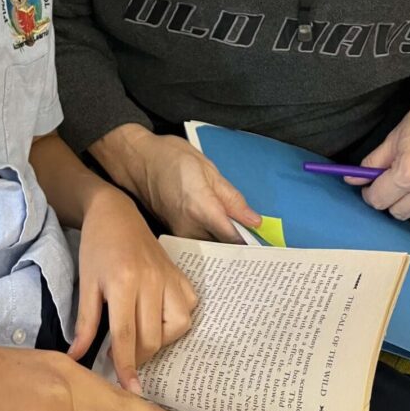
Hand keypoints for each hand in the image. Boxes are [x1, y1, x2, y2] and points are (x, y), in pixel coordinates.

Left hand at [69, 187, 196, 393]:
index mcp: (124, 281)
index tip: (128, 388)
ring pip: (177, 326)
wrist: (114, 211)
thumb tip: (76, 358)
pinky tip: (160, 318)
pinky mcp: (179, 273)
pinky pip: (188, 308)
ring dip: (159, 340)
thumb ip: (85, 323)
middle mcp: (152, 280)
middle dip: (138, 356)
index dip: (126, 366)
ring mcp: (169, 276)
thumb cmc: (96, 246)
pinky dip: (177, 321)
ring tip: (140, 336)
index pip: (127, 336)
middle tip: (120, 353)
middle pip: (152, 337)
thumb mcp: (86, 283)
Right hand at [92, 126, 261, 243]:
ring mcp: (180, 234)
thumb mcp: (207, 168)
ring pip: (211, 248)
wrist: (137, 161)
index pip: (233, 238)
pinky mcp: (175, 234)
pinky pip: (199, 244)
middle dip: (243, 250)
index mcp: (201, 207)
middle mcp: (190, 227)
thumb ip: (231, 197)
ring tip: (249, 247)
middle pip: (223, 248)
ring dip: (228, 248)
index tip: (272, 251)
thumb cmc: (172, 157)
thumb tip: (254, 221)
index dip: (253, 246)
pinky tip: (225, 240)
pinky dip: (213, 244)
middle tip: (267, 253)